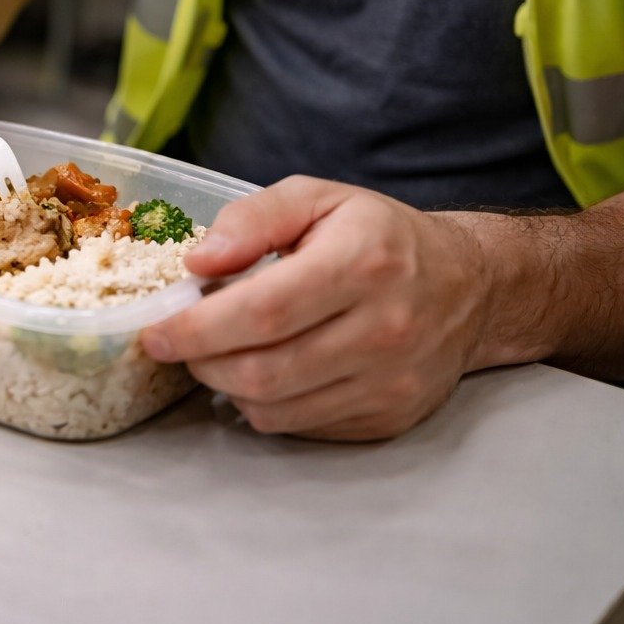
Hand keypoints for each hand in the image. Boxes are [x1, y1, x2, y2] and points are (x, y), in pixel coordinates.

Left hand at [140, 176, 494, 440]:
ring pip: (276, 408)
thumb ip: (252, 219)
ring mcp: (390, 382)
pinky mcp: (389, 418)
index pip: (264, 312)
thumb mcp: (317, 197)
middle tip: (180, 343)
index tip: (157, 331)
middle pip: (264, 369)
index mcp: (363, 262)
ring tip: (219, 353)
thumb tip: (198, 262)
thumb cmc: (379, 235)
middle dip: (202, 361)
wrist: (467, 285)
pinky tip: (264, 371)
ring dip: (227, 386)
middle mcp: (384, 328)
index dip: (198, 328)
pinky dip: (264, 405)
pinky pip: (300, 426)